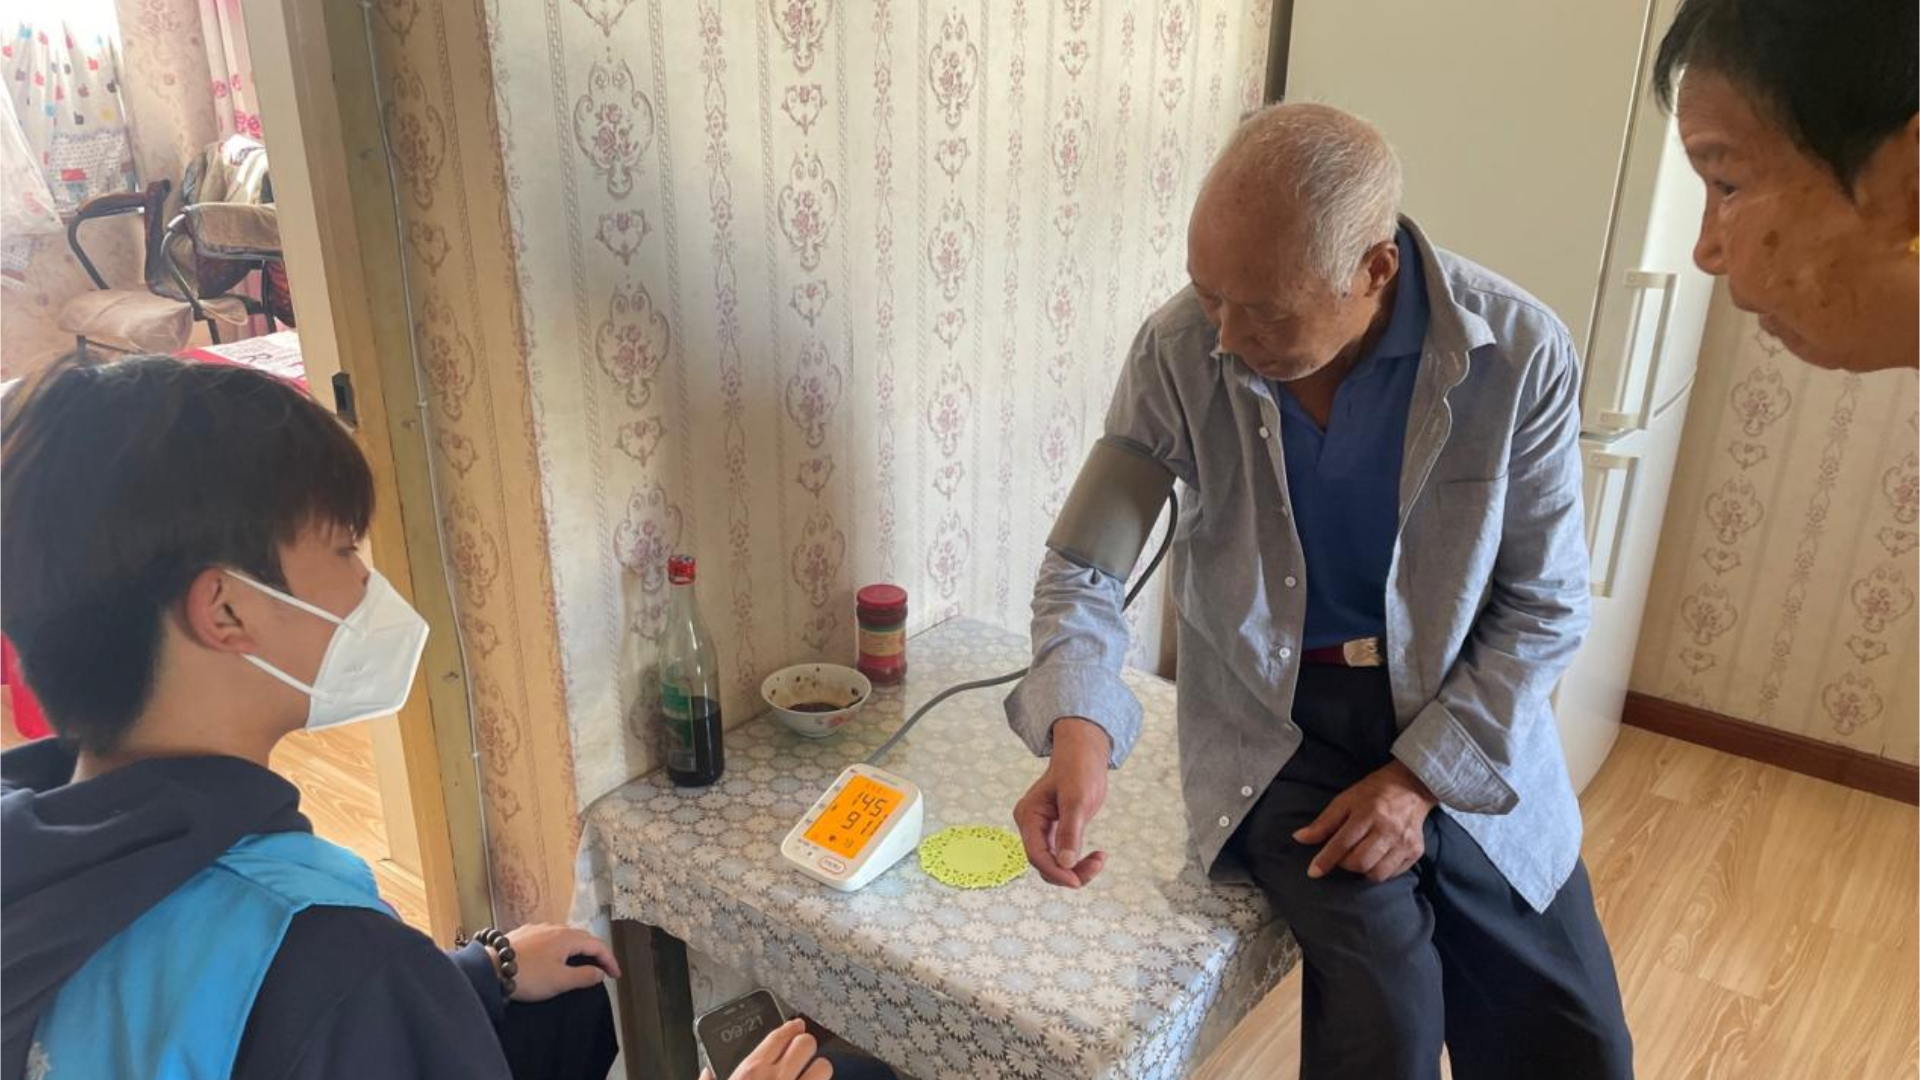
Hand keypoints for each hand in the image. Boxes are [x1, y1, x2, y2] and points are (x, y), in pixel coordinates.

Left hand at [502, 923, 621, 1001]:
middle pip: (582, 938)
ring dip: (577, 949)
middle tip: (602, 969)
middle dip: (595, 953)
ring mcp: (537, 929)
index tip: (615, 975)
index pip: (597, 945)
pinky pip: (548, 938)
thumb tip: (599, 972)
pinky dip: (559, 948)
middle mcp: (554, 928)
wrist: (490, 970)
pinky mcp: (523, 934)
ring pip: (564, 936)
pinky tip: (553, 957)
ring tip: (580, 963)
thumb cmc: (527, 976)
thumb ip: (584, 976)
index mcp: (567, 937)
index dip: (609, 960)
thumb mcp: (561, 981)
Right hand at [698, 1018, 831, 1079]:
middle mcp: (777, 1079)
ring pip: (824, 1067)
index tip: (796, 1026)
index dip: (791, 1028)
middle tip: (801, 1054)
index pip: (778, 1036)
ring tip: (810, 1074)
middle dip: (805, 1047)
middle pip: (806, 1044)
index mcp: (751, 1072)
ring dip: (818, 1070)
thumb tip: (706, 1072)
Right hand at [1013, 717, 1111, 887]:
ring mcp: (1042, 830)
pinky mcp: (1055, 832)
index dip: (1056, 871)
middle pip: (1044, 863)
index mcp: (1028, 816)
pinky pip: (1063, 856)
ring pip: (1054, 864)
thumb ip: (1070, 831)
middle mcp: (1031, 826)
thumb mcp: (1077, 799)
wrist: (1084, 753)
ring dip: (1076, 869)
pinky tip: (1097, 855)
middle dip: (1069, 871)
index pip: (1036, 854)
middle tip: (1097, 865)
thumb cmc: (1079, 769)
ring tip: (1100, 859)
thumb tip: (1066, 863)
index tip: (1078, 881)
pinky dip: (1079, 861)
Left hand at [1292, 760, 1438, 882]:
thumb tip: (1299, 838)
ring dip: (1362, 870)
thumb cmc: (1373, 793)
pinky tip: (1375, 857)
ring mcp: (1405, 842)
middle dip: (1344, 864)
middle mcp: (1388, 829)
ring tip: (1359, 856)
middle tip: (1342, 855)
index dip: (1325, 860)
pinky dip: (1379, 871)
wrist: (1411, 786)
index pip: (1342, 843)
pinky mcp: (1416, 851)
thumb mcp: (1345, 800)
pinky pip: (1392, 874)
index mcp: (1368, 813)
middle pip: (1360, 862)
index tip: (1313, 872)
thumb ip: (1323, 822)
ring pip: (1377, 874)